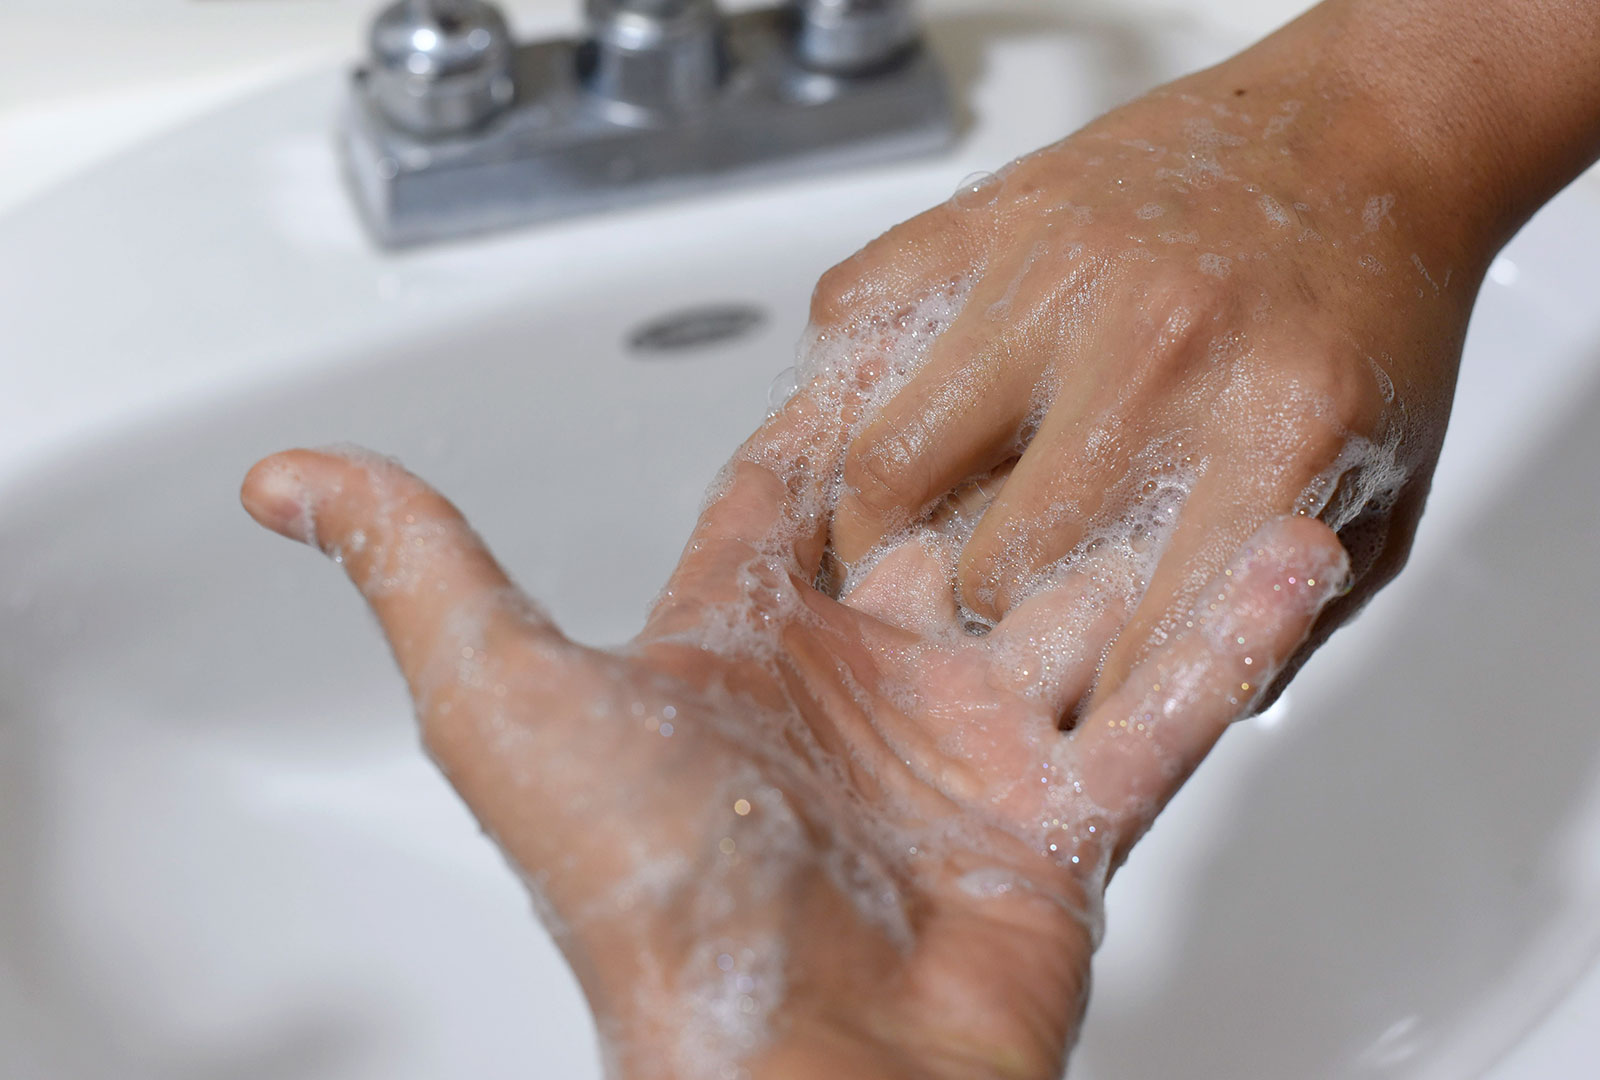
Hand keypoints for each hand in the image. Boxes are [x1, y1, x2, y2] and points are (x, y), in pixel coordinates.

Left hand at [240, 382, 1345, 1078]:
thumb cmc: (651, 904)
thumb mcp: (509, 698)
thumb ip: (419, 569)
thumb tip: (288, 484)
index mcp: (746, 646)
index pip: (796, 488)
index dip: (838, 403)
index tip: (893, 317)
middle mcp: (861, 692)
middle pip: (952, 525)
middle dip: (1007, 441)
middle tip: (1076, 336)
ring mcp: (968, 753)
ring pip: (1071, 602)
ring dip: (1133, 524)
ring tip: (1204, 419)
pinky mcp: (1062, 824)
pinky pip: (1162, 708)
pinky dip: (1226, 635)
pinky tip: (1285, 548)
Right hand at [813, 0, 1576, 702]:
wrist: (1359, 136)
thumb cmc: (1363, 316)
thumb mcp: (1383, 505)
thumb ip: (1283, 625)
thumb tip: (1156, 716)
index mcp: (1275, 434)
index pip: (1129, 641)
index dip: (1071, 706)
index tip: (1040, 720)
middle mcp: (1158, 351)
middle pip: (988, 567)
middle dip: (970, 619)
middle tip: (968, 619)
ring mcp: (1058, 271)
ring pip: (885, 461)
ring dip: (875, 524)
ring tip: (901, 538)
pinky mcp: (987, 214)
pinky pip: (851, 323)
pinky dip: (848, 381)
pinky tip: (903, 412)